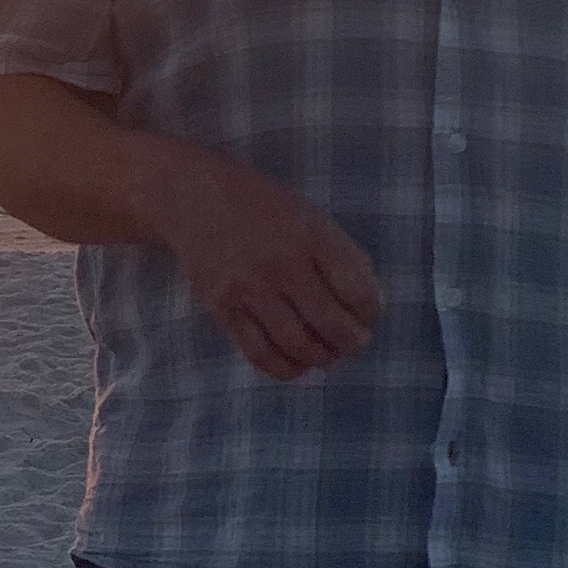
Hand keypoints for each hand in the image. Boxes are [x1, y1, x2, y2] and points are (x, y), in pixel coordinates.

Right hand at [161, 151, 382, 383]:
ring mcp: (249, 289)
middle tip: (354, 344)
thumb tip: (364, 305)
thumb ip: (339, 255)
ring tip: (328, 354)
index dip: (371, 311)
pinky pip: (259, 353)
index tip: (368, 317)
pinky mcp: (223, 309)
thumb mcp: (309, 216)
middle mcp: (281, 264)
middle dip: (351, 342)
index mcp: (310, 236)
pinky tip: (297, 365)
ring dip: (322, 357)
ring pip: (298, 344)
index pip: (356, 288)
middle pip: (330, 323)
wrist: (196, 199)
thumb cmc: (262, 208)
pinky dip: (285, 368)